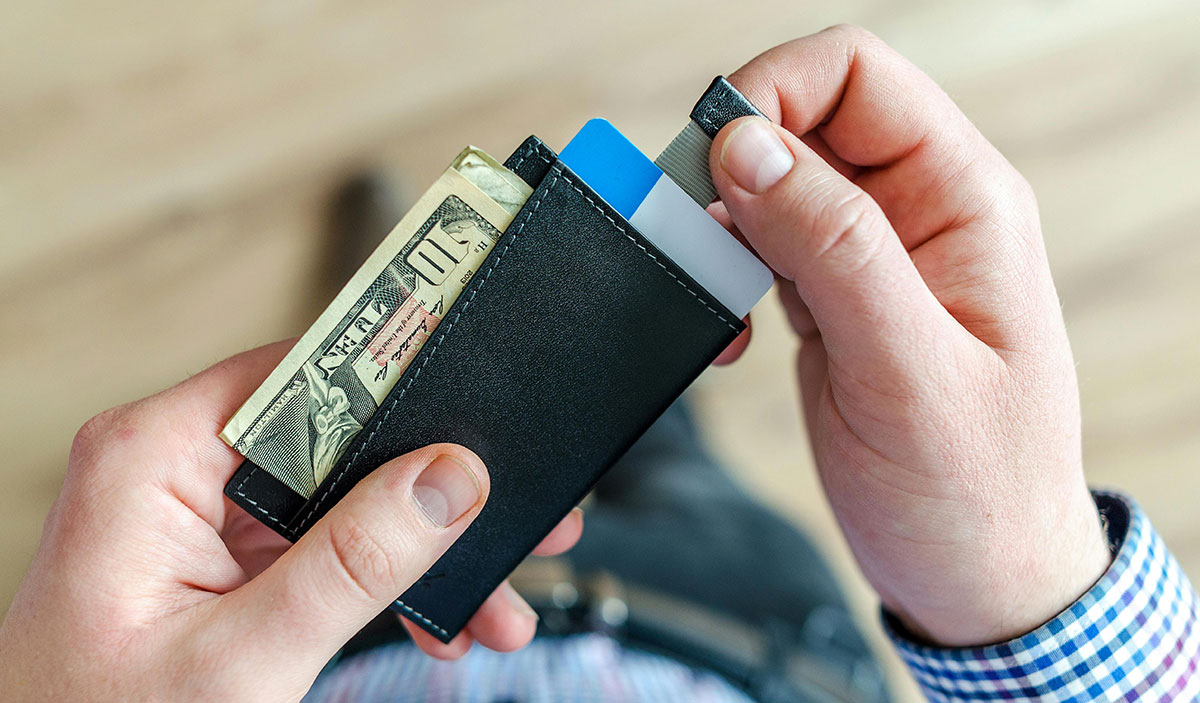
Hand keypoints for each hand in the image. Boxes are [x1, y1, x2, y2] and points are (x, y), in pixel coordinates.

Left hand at [0, 341, 582, 700]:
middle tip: (507, 514)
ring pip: (340, 495)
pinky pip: (320, 540)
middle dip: (427, 489)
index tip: (476, 398)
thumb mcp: (245, 657)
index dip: (398, 380)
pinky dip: (378, 577)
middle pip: (335, 437)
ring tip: (490, 598)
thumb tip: (447, 479)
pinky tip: (434, 617)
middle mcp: (173, 466)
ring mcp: (197, 512)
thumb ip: (352, 562)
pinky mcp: (218, 554)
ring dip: (416, 547)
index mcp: (152, 456)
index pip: (303, 375)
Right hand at [710, 25, 1109, 645]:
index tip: (714, 156)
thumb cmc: (976, 488)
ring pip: (772, 184)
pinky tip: (731, 329)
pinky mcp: (833, 301)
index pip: (856, 76)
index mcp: (962, 200)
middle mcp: (916, 213)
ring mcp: (871, 257)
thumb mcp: (906, 368)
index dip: (773, 92)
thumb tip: (749, 146)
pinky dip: (724, 273)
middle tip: (692, 231)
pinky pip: (762, 247)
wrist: (975, 576)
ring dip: (722, 224)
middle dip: (732, 162)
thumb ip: (832, 249)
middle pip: (802, 121)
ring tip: (713, 291)